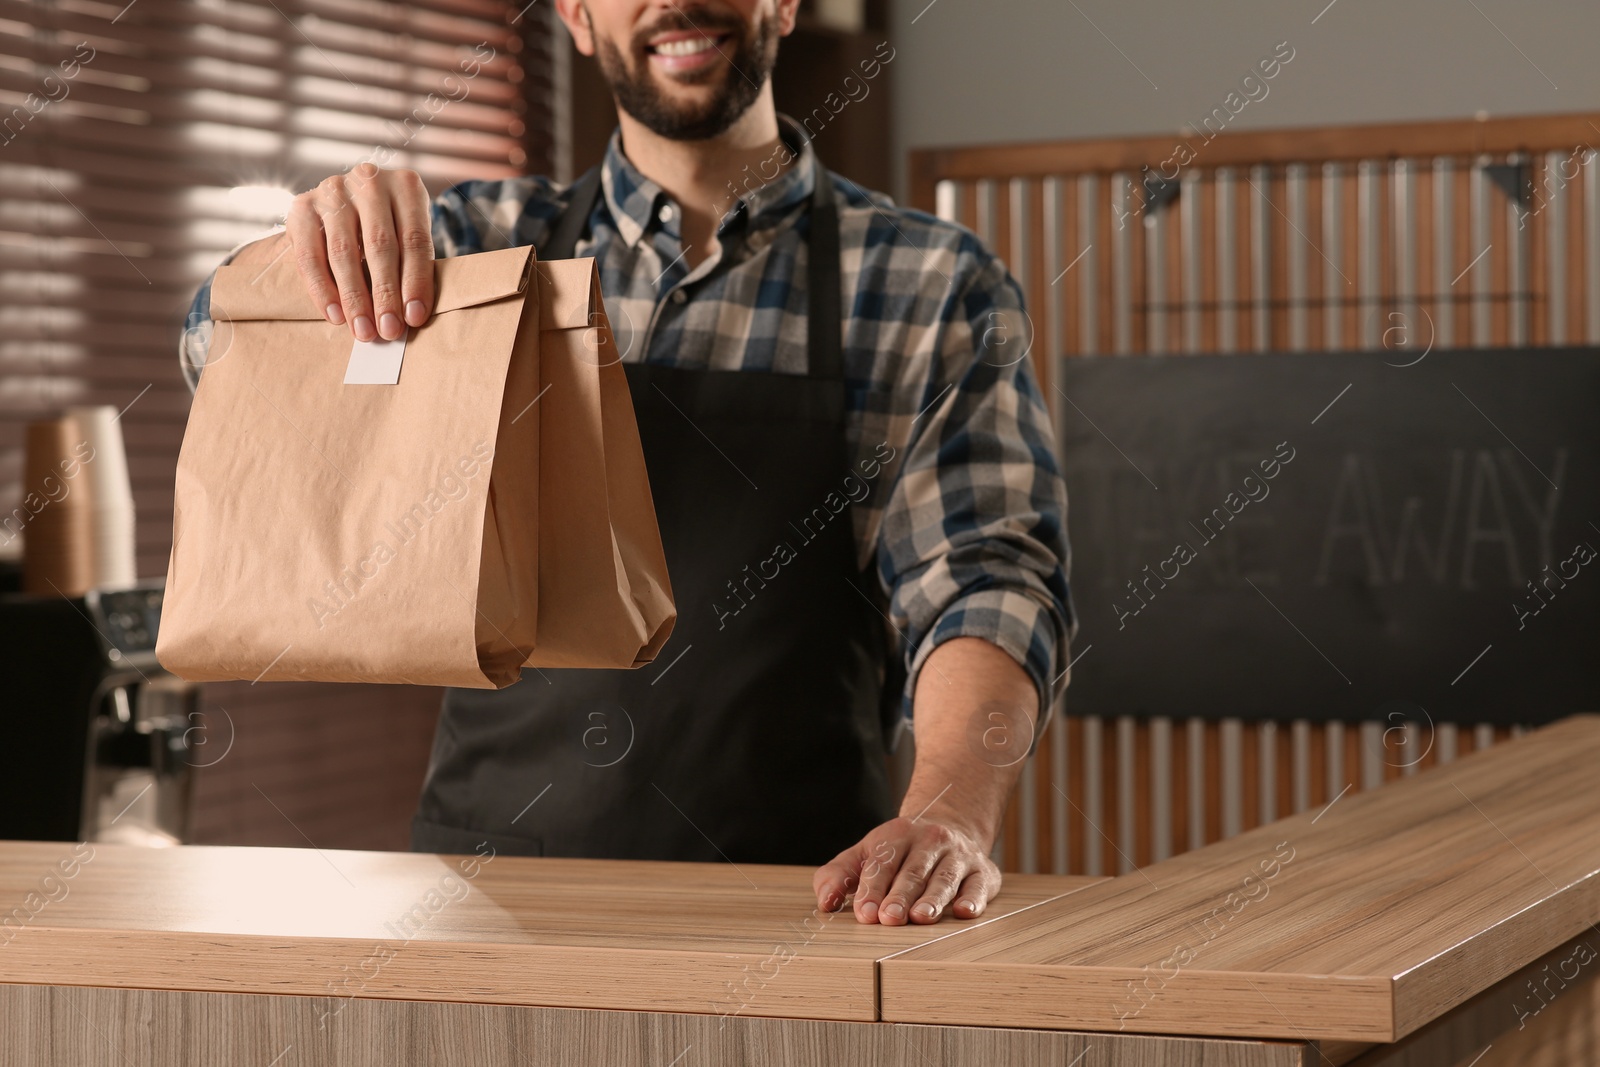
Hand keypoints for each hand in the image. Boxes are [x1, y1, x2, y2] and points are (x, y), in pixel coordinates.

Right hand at [285, 162, 434, 342]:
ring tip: (363, 330)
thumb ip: (411, 265)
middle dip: (385, 294)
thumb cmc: (390, 226)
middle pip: (380, 246)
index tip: (415, 318)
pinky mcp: (301, 206)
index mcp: (406, 186)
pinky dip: (322, 290)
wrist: (348, 200)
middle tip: (389, 331)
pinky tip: (335, 316)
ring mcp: (332, 190)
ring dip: (354, 298)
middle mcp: (369, 180)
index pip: (415, 240)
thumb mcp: (408, 234)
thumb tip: (409, 316)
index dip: (416, 282)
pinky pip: (309, 255)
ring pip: (343, 252)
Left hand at [812, 814, 1000, 924]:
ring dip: (934, 898)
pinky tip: (965, 912)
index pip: (883, 863)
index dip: (872, 889)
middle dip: (901, 896)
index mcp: (897, 836)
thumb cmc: (900, 852)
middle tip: (889, 918)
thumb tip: (826, 903)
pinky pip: (979, 885)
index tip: (864, 913)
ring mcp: (959, 856)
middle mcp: (930, 842)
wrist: (951, 827)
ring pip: (945, 878)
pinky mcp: (983, 872)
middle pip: (913, 871)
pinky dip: (974, 899)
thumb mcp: (866, 854)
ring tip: (922, 917)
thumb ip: (839, 876)